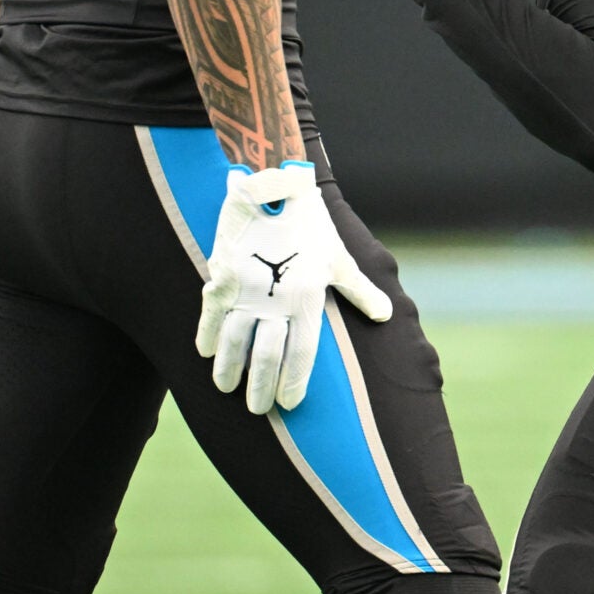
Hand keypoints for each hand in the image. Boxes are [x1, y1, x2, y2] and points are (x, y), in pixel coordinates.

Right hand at [195, 162, 393, 412]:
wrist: (273, 184)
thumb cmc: (310, 222)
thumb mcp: (338, 256)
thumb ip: (359, 290)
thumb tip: (386, 314)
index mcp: (306, 298)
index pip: (301, 353)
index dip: (294, 381)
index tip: (289, 403)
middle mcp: (275, 300)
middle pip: (266, 356)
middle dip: (260, 387)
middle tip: (257, 409)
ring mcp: (244, 290)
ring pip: (234, 343)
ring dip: (229, 370)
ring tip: (227, 389)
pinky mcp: (220, 276)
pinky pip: (209, 316)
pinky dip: (207, 337)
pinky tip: (206, 354)